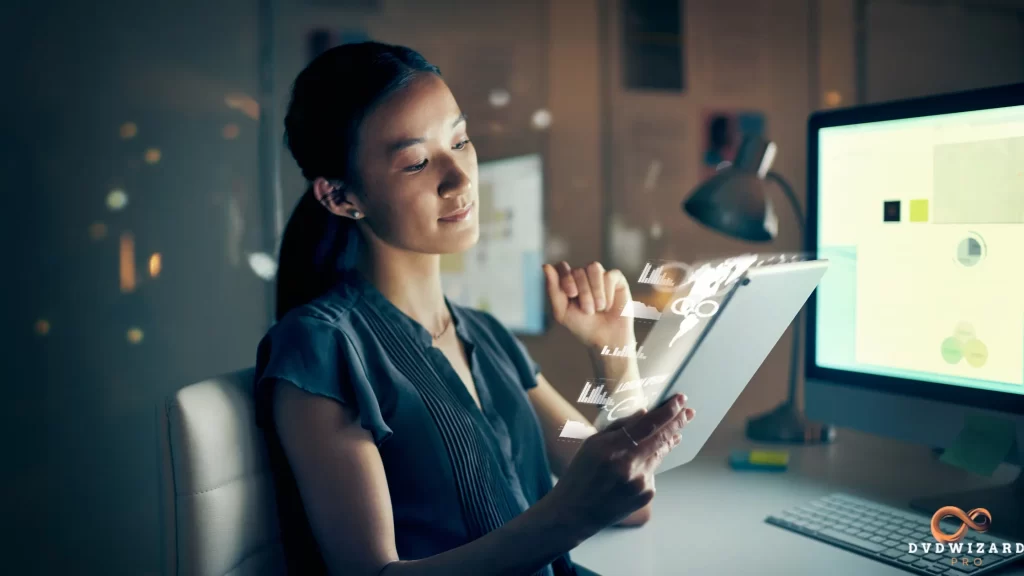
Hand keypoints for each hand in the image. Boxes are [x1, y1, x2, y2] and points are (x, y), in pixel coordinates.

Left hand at [543, 261, 634, 349]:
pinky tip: (609, 305)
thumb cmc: (583, 327)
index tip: (571, 294)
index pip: (562, 267)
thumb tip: (545, 265)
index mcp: (569, 282)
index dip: (566, 277)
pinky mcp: (616, 279)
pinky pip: (610, 275)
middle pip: (578, 270)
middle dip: (583, 292)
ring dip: (596, 290)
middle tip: (588, 311)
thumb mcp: (562, 311)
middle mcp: (584, 275)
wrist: (606, 339)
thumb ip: (553, 289)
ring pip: (594, 267)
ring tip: (599, 308)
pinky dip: (608, 293)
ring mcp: (600, 275)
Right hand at [546, 394, 694, 538]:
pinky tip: (637, 468)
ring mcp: (640, 482)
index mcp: (613, 448)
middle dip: (678, 422)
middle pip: (661, 438)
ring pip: (659, 455)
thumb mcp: (592, 444)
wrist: (575, 512)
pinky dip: (648, 466)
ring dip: (668, 442)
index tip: (679, 400)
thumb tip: (645, 414)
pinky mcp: (646, 495)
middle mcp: (630, 465)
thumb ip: (619, 428)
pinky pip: (652, 473)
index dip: (667, 411)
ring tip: (676, 433)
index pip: (648, 424)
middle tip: (689, 412)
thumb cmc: (581, 474)